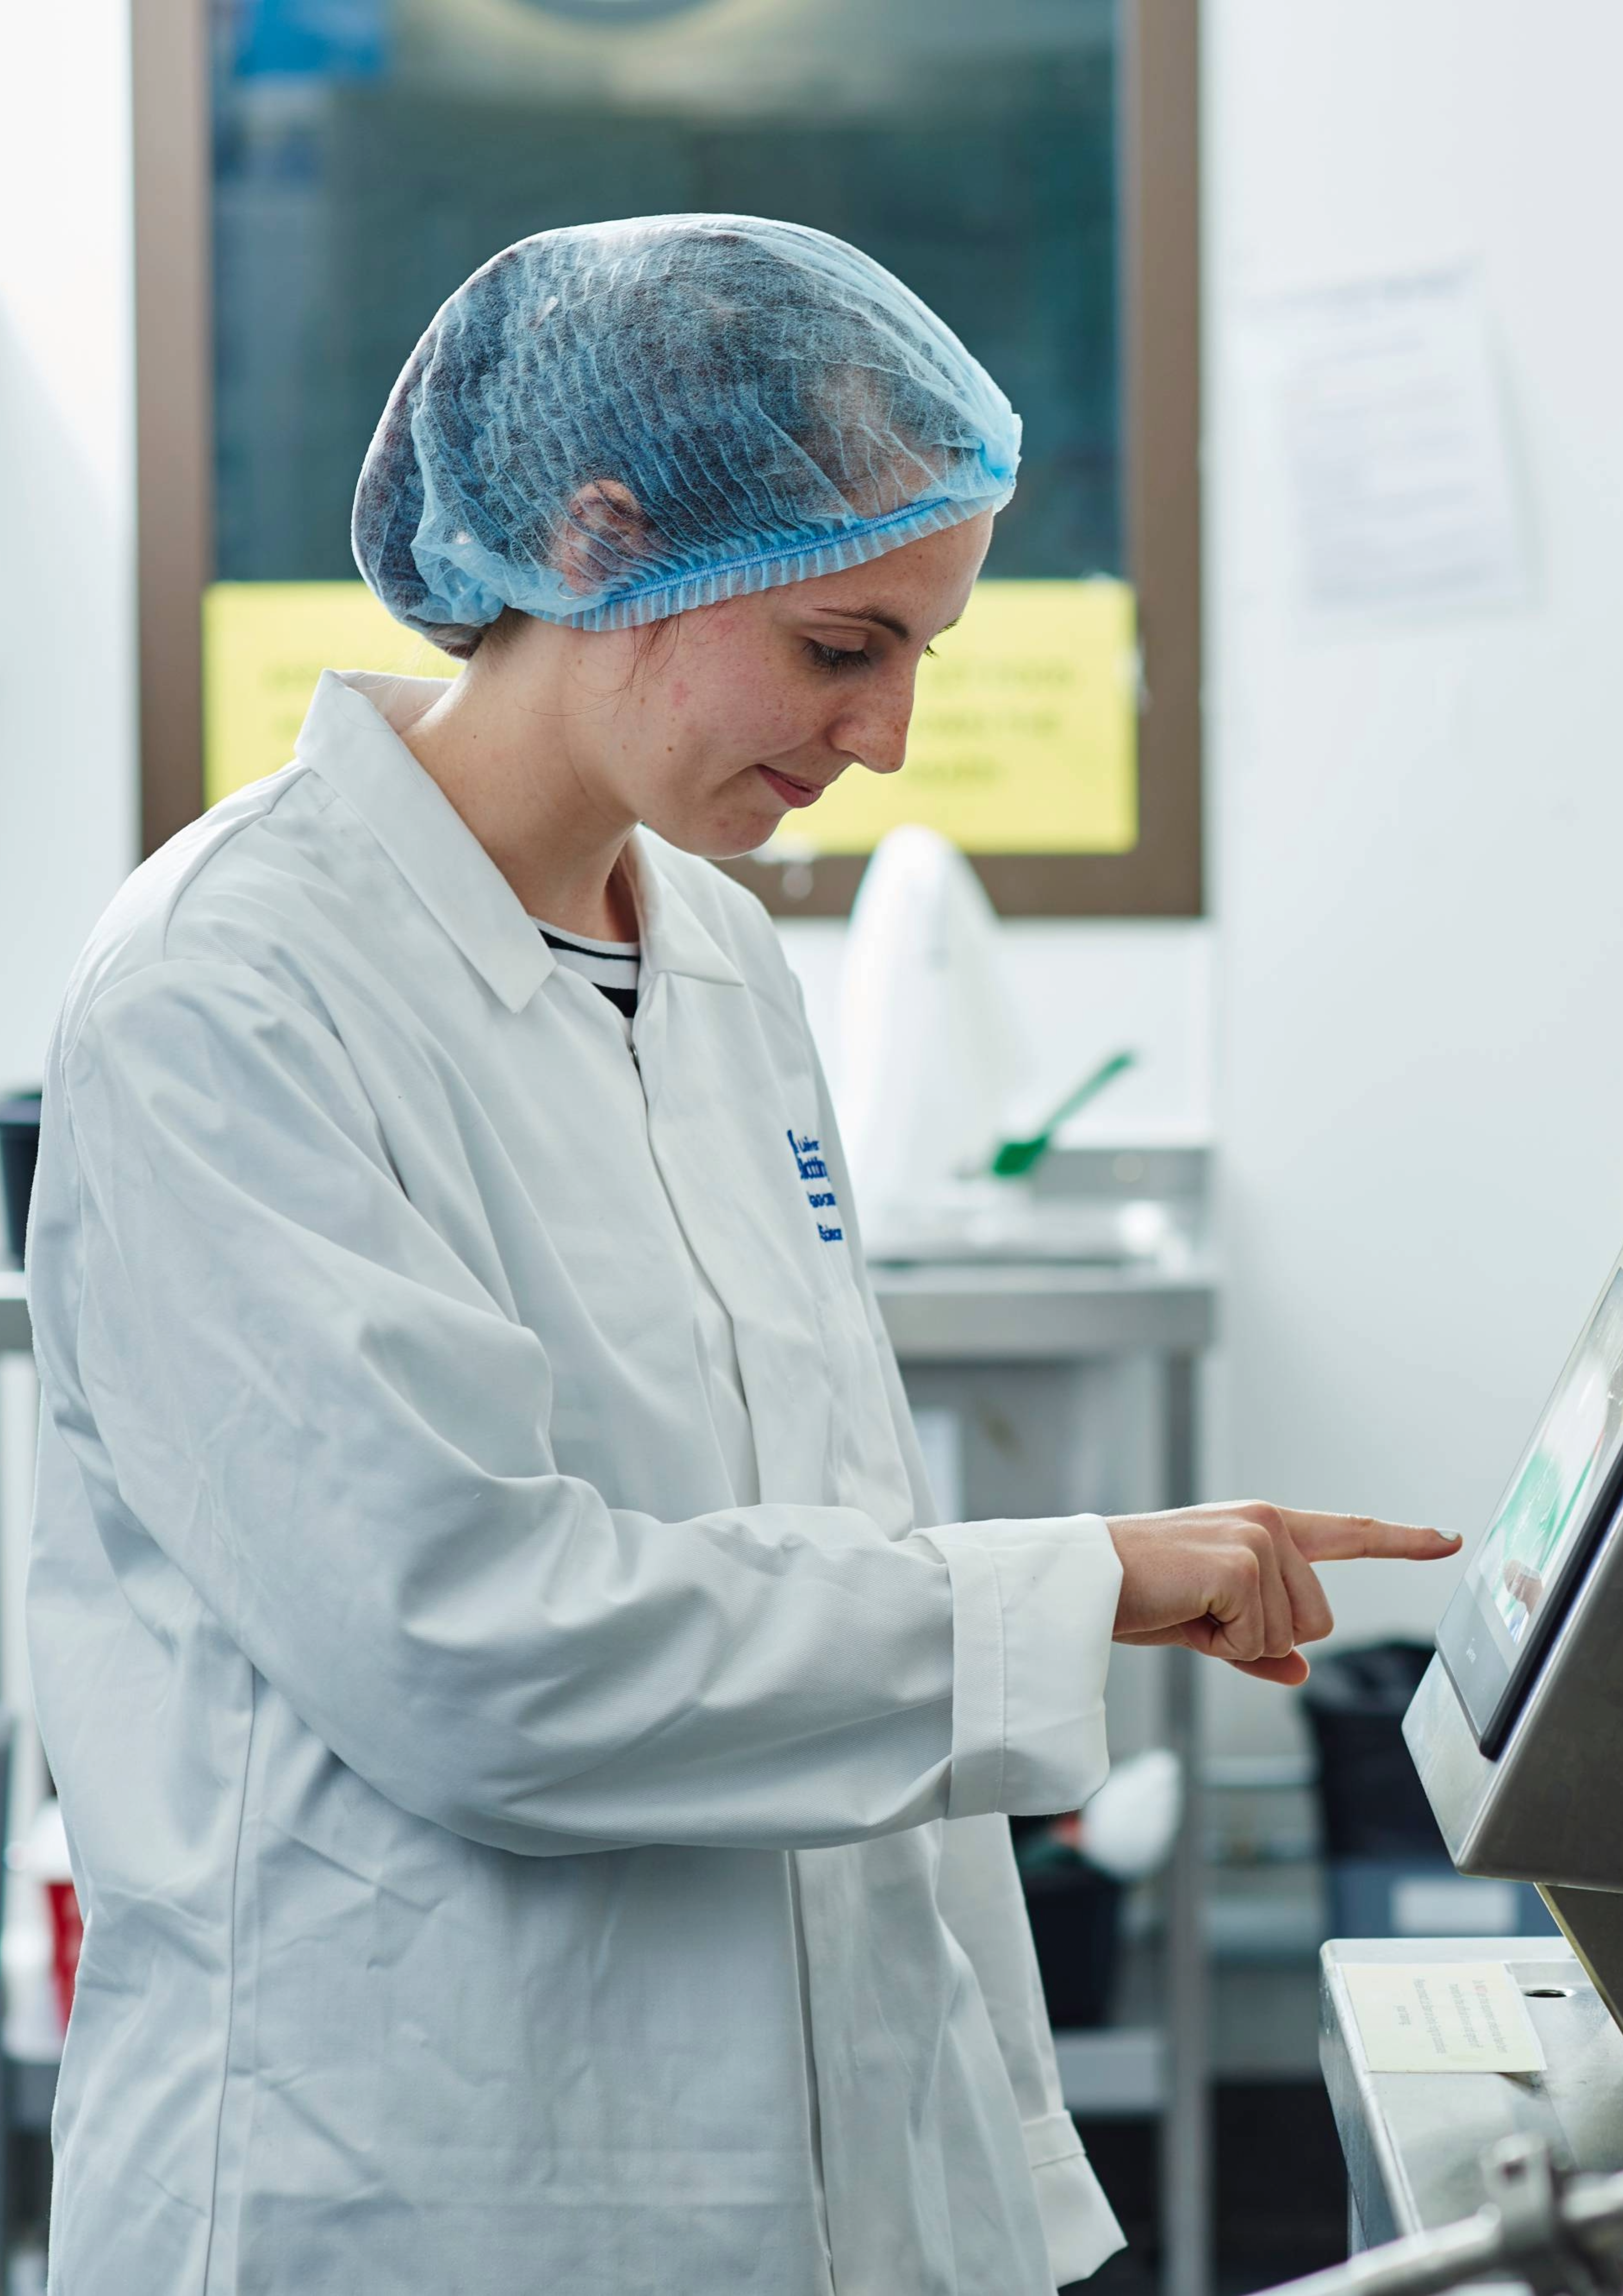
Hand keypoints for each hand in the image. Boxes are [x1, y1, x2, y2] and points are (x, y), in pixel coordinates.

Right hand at [1106, 1503, 1461, 1685]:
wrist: (1082, 1581)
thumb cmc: (1136, 1592)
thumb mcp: (1206, 1622)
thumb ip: (1259, 1646)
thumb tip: (1300, 1671)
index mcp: (1262, 1527)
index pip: (1347, 1533)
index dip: (1403, 1540)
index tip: (1449, 1541)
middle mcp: (1267, 1524)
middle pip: (1319, 1619)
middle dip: (1263, 1636)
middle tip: (1201, 1613)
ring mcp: (1258, 1541)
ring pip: (1291, 1635)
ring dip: (1237, 1641)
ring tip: (1187, 1608)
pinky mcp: (1242, 1565)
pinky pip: (1261, 1641)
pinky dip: (1223, 1645)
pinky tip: (1185, 1611)